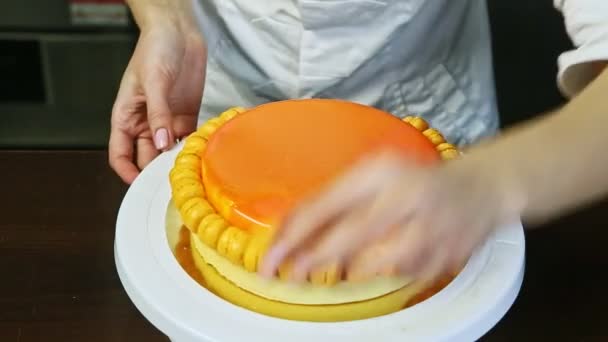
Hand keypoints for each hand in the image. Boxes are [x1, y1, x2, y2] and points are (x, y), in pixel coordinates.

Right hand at [109, 20, 205, 183]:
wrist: (178, 32)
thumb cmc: (155, 49)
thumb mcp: (153, 82)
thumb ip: (157, 113)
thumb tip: (161, 142)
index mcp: (126, 116)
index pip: (119, 153)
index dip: (127, 172)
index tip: (140, 186)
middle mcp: (145, 123)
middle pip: (146, 158)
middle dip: (155, 172)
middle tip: (170, 184)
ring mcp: (166, 121)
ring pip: (168, 152)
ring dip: (175, 163)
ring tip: (187, 174)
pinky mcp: (185, 116)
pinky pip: (187, 140)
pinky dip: (191, 149)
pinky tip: (199, 156)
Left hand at [259, 151, 523, 283]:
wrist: (481, 188)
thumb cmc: (417, 180)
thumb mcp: (373, 174)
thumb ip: (334, 198)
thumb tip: (289, 226)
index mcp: (382, 172)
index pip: (326, 204)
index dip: (292, 234)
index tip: (271, 255)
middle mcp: (405, 199)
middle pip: (347, 238)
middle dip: (312, 260)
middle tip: (287, 274)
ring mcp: (427, 232)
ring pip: (371, 266)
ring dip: (348, 270)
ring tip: (336, 267)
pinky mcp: (441, 259)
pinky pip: (396, 277)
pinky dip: (379, 273)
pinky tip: (380, 261)